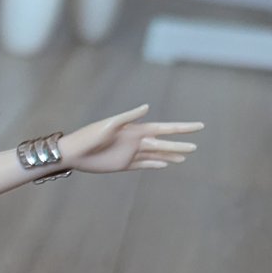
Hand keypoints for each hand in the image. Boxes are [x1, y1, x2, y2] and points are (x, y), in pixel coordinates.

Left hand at [61, 104, 203, 174]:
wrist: (74, 153)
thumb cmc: (90, 136)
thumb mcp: (110, 124)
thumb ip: (129, 116)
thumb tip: (147, 107)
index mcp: (136, 129)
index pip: (164, 128)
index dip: (181, 128)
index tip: (198, 126)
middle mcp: (136, 141)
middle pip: (163, 143)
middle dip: (179, 144)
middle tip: (196, 147)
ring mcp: (130, 153)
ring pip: (156, 155)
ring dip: (170, 155)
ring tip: (185, 158)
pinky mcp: (123, 164)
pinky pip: (143, 165)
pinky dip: (154, 165)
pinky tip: (165, 165)